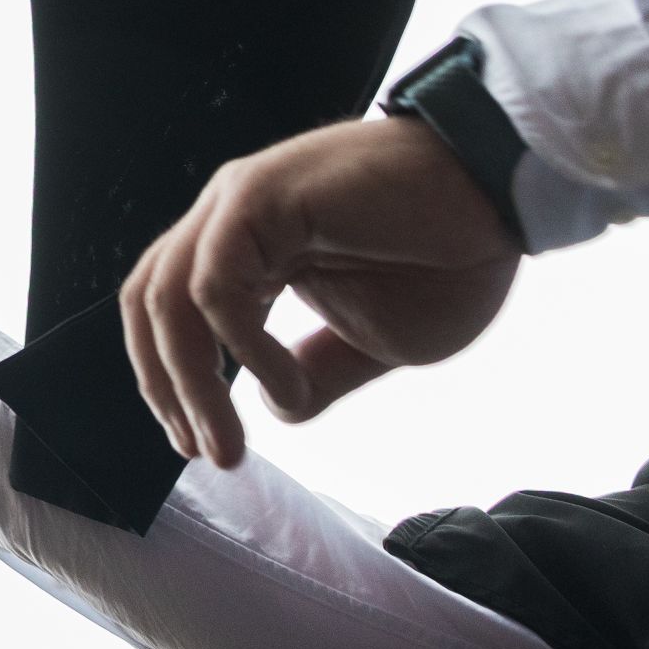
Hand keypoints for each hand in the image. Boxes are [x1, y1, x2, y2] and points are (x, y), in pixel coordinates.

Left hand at [120, 117, 519, 471]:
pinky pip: (215, 284)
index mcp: (245, 248)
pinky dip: (239, 346)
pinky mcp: (259, 196)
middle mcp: (228, 219)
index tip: (198, 444)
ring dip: (191, 383)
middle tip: (204, 452)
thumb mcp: (371, 341)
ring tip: (229, 444)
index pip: (169, 313)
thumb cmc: (446, 261)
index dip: (170, 381)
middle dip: (167, 387)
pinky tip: (286, 383)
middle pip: (150, 304)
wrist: (497, 199)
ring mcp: (237, 203)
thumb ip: (314, 371)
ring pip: (169, 297)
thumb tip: (275, 409)